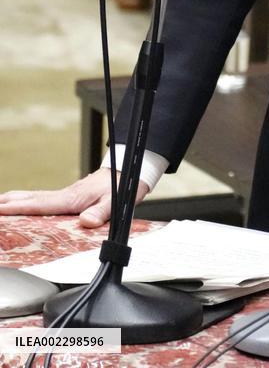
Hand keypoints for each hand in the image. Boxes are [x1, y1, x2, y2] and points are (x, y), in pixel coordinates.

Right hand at [0, 169, 149, 228]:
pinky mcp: (68, 197)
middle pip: (31, 200)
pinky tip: (22, 205)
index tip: (0, 209)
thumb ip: (100, 212)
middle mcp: (65, 196)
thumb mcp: (116, 201)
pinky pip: (42, 200)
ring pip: (34, 198)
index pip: (40, 205)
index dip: (19, 209)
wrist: (129, 172)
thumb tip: (85, 222)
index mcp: (72, 199)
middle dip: (8, 204)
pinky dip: (26, 202)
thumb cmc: (122, 186)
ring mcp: (65, 195)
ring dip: (15, 201)